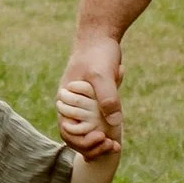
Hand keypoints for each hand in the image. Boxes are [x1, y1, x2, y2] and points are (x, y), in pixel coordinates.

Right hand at [57, 28, 122, 156]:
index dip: (83, 142)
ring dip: (98, 142)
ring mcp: (82, 104)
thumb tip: (113, 123)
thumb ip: (107, 97)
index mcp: (66, 101)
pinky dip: (105, 131)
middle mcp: (71, 105)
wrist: (101, 35)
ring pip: (86, 132)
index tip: (102, 139)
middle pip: (76, 136)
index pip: (68, 131)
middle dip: (92, 146)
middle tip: (112, 146)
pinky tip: (117, 131)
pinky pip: (95, 123)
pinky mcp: (93, 102)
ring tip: (115, 144)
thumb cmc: (98, 53)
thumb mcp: (102, 74)